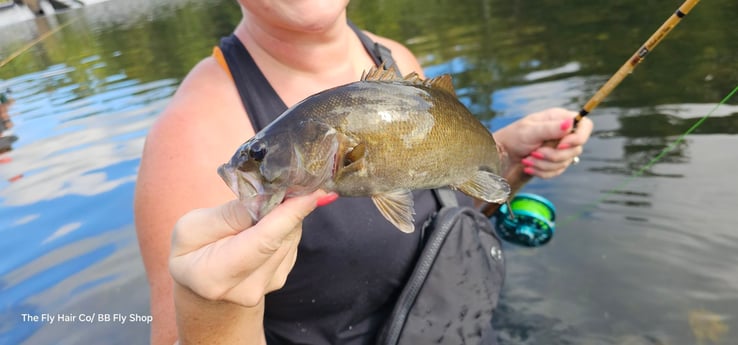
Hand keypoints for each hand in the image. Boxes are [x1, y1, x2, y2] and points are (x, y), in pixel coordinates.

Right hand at [169, 190, 335, 306]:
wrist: (201, 282)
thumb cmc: (191, 249)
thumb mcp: (192, 226)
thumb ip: (229, 215)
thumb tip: (267, 197)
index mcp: (214, 277)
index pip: (264, 242)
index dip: (290, 215)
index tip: (313, 192)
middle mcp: (247, 288)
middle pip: (281, 238)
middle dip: (288, 207)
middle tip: (286, 181)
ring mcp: (267, 286)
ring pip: (290, 238)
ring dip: (285, 215)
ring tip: (265, 203)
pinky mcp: (281, 278)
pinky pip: (291, 242)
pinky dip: (284, 226)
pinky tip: (267, 221)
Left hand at [494, 108, 592, 178]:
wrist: (501, 154)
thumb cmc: (513, 137)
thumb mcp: (530, 131)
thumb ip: (550, 128)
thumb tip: (570, 123)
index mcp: (560, 119)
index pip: (585, 126)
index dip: (579, 137)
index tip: (561, 146)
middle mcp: (563, 133)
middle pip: (576, 149)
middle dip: (553, 155)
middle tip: (534, 153)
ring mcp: (560, 149)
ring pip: (566, 163)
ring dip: (543, 164)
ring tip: (527, 159)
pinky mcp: (554, 163)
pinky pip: (557, 172)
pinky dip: (541, 172)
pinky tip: (528, 167)